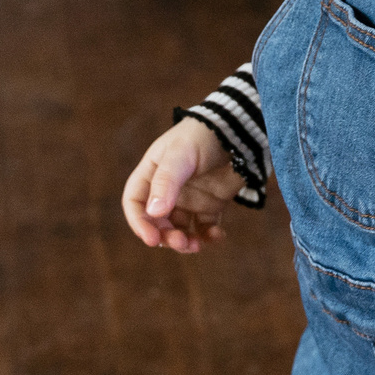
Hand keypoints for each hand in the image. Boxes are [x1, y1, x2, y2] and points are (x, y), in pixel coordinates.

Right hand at [122, 116, 249, 253]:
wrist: (239, 130)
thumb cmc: (203, 135)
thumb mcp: (181, 155)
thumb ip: (167, 182)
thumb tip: (154, 213)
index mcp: (152, 174)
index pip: (136, 203)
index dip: (139, 223)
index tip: (152, 239)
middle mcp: (167, 190)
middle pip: (157, 222)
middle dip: (166, 236)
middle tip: (181, 242)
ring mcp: (189, 199)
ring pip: (179, 229)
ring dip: (185, 241)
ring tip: (197, 245)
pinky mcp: (211, 204)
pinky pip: (205, 228)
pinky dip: (209, 236)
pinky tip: (218, 236)